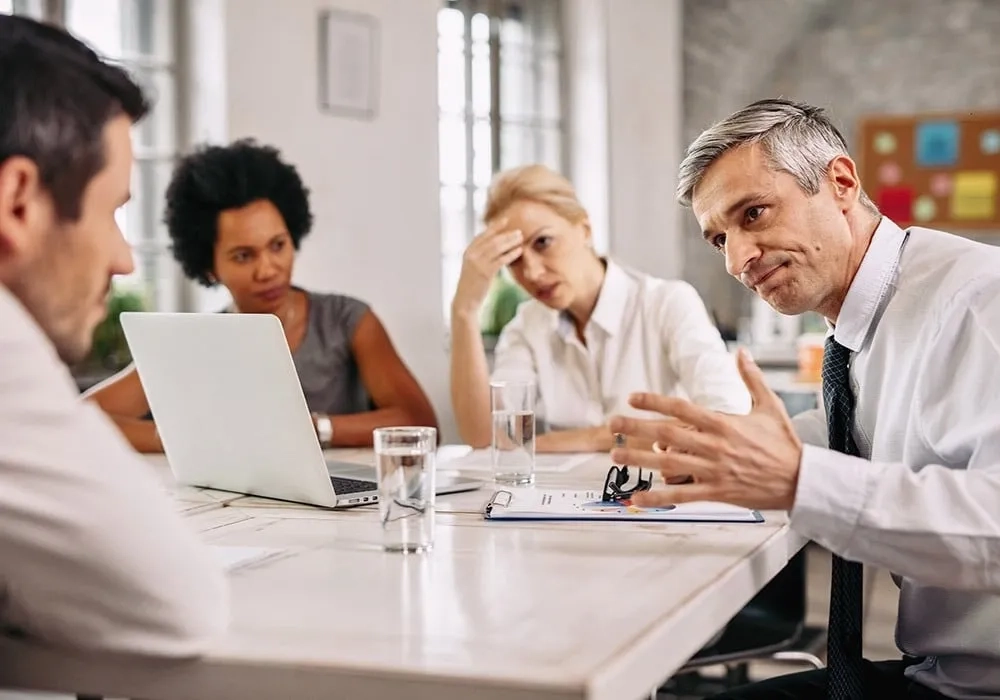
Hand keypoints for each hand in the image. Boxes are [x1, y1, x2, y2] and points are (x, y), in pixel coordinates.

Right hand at [451, 218, 522, 316]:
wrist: (465, 301)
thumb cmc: (472, 286)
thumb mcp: (473, 267)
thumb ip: (481, 256)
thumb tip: (495, 247)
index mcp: (468, 252)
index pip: (482, 235)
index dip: (494, 227)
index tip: (505, 220)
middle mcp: (471, 255)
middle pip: (492, 240)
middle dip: (506, 234)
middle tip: (518, 231)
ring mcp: (477, 263)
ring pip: (497, 247)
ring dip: (510, 241)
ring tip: (520, 238)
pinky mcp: (484, 272)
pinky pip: (500, 260)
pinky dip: (511, 254)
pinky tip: (519, 251)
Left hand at [608, 349, 802, 509]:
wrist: (803, 480)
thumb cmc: (785, 444)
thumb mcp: (770, 406)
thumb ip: (751, 378)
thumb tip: (741, 352)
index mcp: (723, 423)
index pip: (681, 408)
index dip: (654, 401)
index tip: (632, 397)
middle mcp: (714, 446)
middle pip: (667, 434)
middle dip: (636, 428)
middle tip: (612, 423)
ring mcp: (714, 470)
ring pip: (668, 464)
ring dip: (639, 459)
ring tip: (615, 455)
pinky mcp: (717, 492)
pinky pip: (681, 496)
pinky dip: (657, 498)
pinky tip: (636, 499)